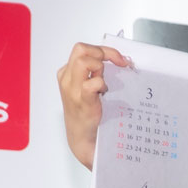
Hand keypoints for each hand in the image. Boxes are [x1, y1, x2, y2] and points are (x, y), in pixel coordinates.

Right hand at [56, 42, 129, 169]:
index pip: (82, 49)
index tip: (119, 58)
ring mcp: (72, 89)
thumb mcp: (89, 90)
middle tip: (118, 63)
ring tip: (105, 84)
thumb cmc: (88, 116)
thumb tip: (115, 62)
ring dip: (100, 68)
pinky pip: (93, 83)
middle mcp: (67, 78)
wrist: (83, 139)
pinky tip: (104, 94)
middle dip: (103, 53)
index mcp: (67, 73)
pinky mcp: (81, 100)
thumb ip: (96, 75)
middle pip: (81, 49)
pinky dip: (102, 84)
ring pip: (84, 61)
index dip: (102, 50)